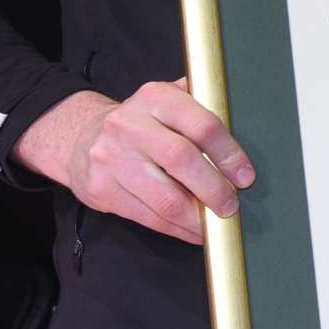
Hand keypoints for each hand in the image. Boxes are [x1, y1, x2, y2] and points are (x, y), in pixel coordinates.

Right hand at [17, 81, 253, 243]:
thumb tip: (246, 121)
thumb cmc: (141, 123)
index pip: (202, 125)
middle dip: (214, 189)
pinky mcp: (101, 188)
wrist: (82, 138)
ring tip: (215, 223)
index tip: (244, 176)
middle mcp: (129, 125)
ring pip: (164, 197)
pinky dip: (177, 229)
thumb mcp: (167, 101)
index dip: (229, 154)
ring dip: (197, 217)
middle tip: (231, 205)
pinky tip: (193, 230)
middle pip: (182, 160)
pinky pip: (147, 217)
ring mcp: (111, 157)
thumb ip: (201, 105)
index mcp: (155, 98)